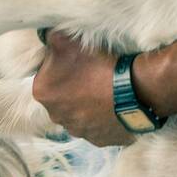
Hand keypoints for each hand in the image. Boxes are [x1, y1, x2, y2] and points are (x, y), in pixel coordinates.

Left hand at [33, 31, 132, 147]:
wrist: (134, 91)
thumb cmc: (97, 65)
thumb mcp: (67, 41)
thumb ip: (50, 38)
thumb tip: (46, 36)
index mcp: (42, 92)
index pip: (46, 74)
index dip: (60, 65)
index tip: (75, 60)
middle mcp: (55, 116)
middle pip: (60, 95)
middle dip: (71, 85)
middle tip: (90, 72)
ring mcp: (77, 131)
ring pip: (77, 112)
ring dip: (86, 102)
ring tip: (103, 88)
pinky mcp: (98, 140)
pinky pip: (96, 125)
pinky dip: (101, 116)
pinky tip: (112, 103)